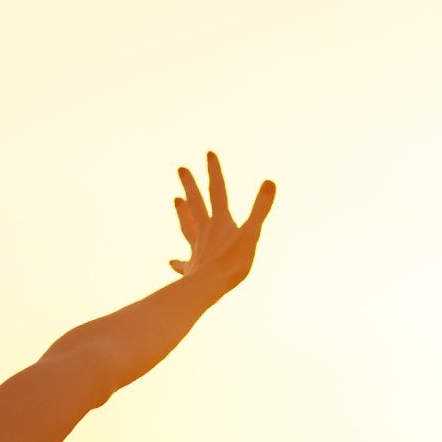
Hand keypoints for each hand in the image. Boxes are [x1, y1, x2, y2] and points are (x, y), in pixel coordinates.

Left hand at [168, 151, 274, 294]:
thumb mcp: (251, 234)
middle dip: (190, 185)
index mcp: (220, 221)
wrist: (208, 288)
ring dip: (182, 213)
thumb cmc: (232, 263)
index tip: (208, 153)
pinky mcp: (192, 270)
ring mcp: (197, 250)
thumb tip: (269, 181)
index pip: (217, 191)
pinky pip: (184, 264)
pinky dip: (178, 262)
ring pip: (187, 227)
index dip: (214, 171)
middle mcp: (205, 232)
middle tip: (181, 169)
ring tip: (176, 200)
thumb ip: (260, 209)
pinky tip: (172, 261)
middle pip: (196, 203)